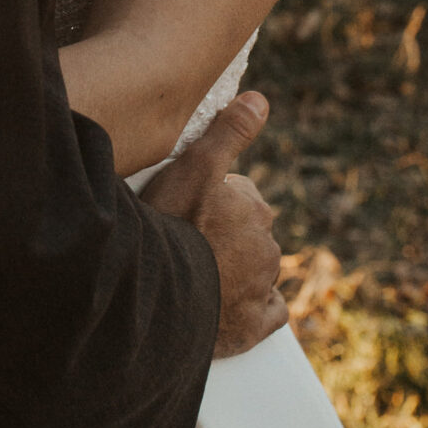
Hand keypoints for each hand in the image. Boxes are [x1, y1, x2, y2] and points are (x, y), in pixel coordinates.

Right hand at [142, 91, 287, 359]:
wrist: (159, 292)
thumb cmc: (173, 226)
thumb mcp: (197, 166)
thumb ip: (230, 132)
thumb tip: (260, 99)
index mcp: (255, 211)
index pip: (240, 200)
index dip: (212, 202)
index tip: (187, 210)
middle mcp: (266, 250)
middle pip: (248, 237)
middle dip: (226, 237)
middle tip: (188, 240)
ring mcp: (261, 291)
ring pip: (256, 273)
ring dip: (234, 271)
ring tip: (197, 273)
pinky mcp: (254, 327)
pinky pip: (267, 315)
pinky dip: (254, 310)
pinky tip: (231, 306)